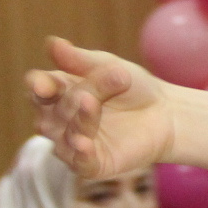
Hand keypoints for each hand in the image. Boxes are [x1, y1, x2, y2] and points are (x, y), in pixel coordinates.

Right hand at [27, 39, 176, 179]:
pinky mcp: (92, 165)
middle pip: (56, 110)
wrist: (168, 112)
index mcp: (58, 94)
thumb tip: (52, 42)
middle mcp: (58, 121)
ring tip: (92, 104)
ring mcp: (73, 145)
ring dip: (79, 120)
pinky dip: (81, 154)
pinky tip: (83, 144)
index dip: (39, 86)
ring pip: (66, 135)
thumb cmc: (133, 88)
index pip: (39, 90)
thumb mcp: (108, 67)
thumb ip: (79, 59)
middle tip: (103, 85)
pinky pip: (80, 163)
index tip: (44, 84)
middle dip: (77, 96)